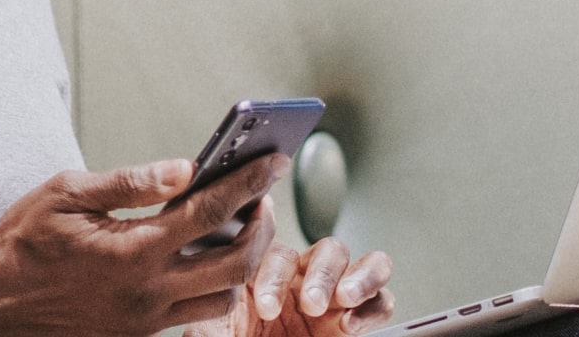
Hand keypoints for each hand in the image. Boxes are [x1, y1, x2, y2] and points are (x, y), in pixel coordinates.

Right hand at [0, 156, 287, 336]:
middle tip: (262, 197)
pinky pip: (196, 316)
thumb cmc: (25, 241)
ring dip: (244, 262)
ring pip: (226, 297)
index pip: (212, 211)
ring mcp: (147, 319)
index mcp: (133, 250)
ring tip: (238, 228)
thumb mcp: (67, 193)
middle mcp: (148, 290)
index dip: (250, 183)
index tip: (274, 160)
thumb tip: (185, 167)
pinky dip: (214, 287)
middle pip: (238, 262)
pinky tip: (204, 258)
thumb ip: (130, 182)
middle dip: (263, 226)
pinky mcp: (140, 334)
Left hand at [193, 230, 394, 336]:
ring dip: (361, 277)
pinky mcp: (355, 321)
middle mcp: (302, 278)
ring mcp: (334, 298)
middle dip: (322, 272)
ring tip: (344, 299)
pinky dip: (374, 307)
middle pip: (328, 250)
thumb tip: (198, 324)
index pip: (278, 253)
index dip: (275, 275)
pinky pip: (380, 302)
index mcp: (264, 273)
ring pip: (367, 264)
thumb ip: (207, 327)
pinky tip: (353, 324)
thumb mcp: (211, 336)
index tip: (267, 308)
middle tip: (311, 302)